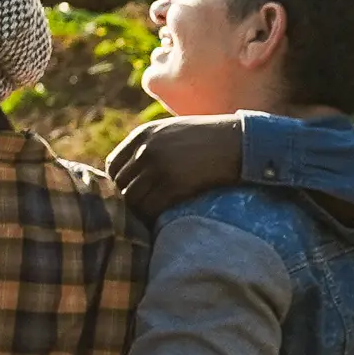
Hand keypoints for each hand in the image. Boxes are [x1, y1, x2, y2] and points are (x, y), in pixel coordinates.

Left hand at [109, 115, 247, 218]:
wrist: (240, 141)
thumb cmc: (211, 139)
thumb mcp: (174, 132)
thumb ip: (152, 146)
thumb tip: (137, 172)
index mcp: (143, 135)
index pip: (113, 166)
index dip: (118, 184)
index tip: (130, 196)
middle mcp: (145, 149)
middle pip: (119, 184)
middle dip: (125, 201)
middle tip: (136, 214)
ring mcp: (158, 166)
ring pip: (132, 199)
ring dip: (138, 212)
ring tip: (148, 221)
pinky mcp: (174, 183)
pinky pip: (150, 208)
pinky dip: (151, 218)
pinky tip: (159, 222)